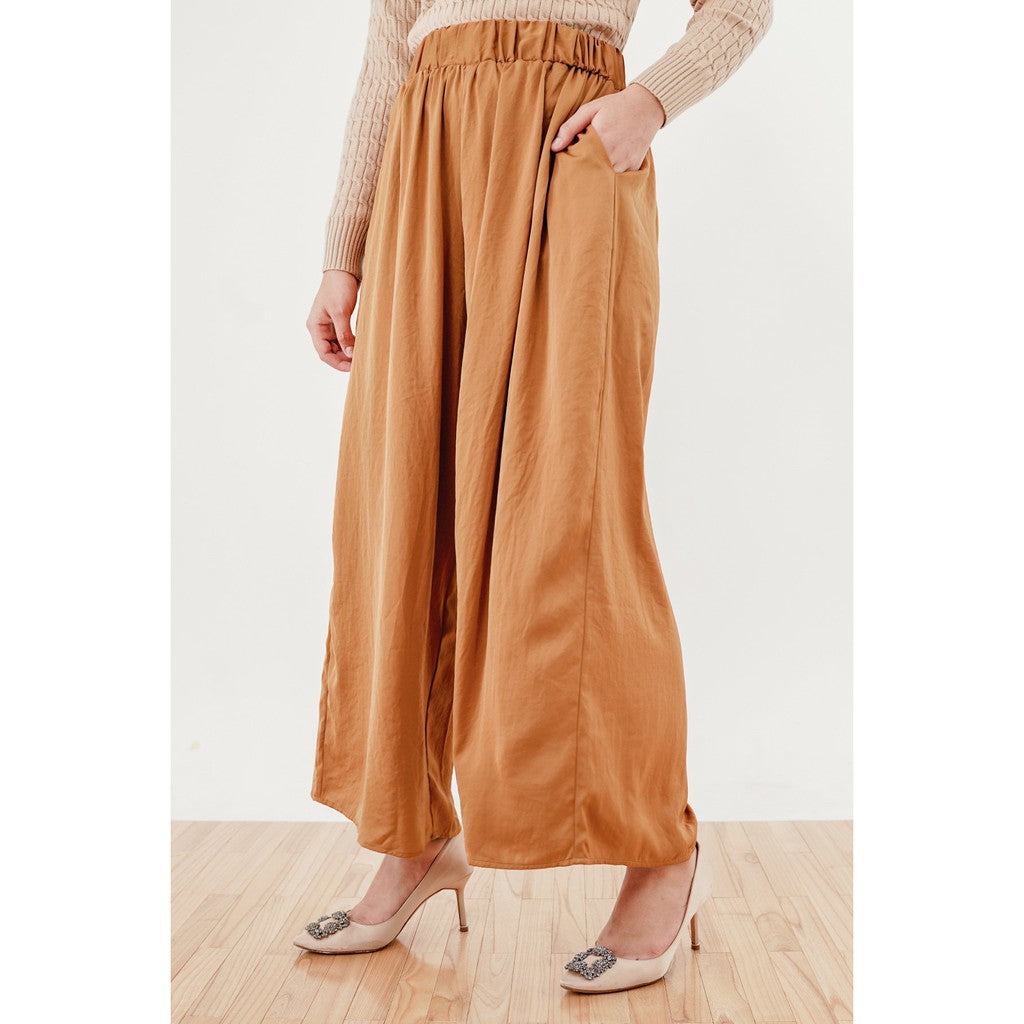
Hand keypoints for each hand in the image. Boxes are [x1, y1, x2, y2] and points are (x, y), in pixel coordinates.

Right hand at [307, 270, 358, 371]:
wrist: (343, 270)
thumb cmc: (339, 288)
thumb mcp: (341, 313)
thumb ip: (345, 335)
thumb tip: (350, 354)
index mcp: (315, 326)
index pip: (324, 353)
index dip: (337, 363)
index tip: (353, 368)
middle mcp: (319, 328)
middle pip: (330, 352)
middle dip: (344, 359)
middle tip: (361, 363)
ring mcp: (328, 325)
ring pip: (337, 347)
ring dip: (348, 353)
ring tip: (362, 356)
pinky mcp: (337, 321)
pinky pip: (343, 339)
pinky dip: (351, 344)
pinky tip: (361, 347)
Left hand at [550, 84, 665, 171]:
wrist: (647, 106)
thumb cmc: (615, 106)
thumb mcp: (590, 109)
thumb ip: (570, 127)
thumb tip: (554, 147)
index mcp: (600, 137)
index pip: (579, 162)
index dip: (572, 167)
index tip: (566, 169)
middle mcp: (614, 152)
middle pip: (592, 175)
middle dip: (584, 176)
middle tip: (576, 176)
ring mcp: (626, 162)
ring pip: (606, 181)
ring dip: (598, 179)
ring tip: (591, 174)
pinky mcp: (635, 167)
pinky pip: (620, 180)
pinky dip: (612, 179)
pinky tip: (606, 172)